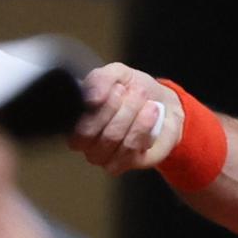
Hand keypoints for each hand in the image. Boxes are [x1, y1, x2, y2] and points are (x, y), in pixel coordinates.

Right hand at [67, 63, 181, 174]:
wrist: (161, 102)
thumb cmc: (132, 89)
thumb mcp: (116, 74)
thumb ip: (100, 80)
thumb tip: (90, 99)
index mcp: (75, 121)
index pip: (81, 125)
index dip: (104, 106)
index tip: (120, 88)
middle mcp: (85, 144)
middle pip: (99, 133)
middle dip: (124, 109)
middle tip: (137, 92)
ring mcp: (104, 157)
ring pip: (116, 139)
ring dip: (135, 115)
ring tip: (147, 101)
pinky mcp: (125, 163)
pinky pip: (131, 149)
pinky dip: (144, 126)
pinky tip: (151, 113)